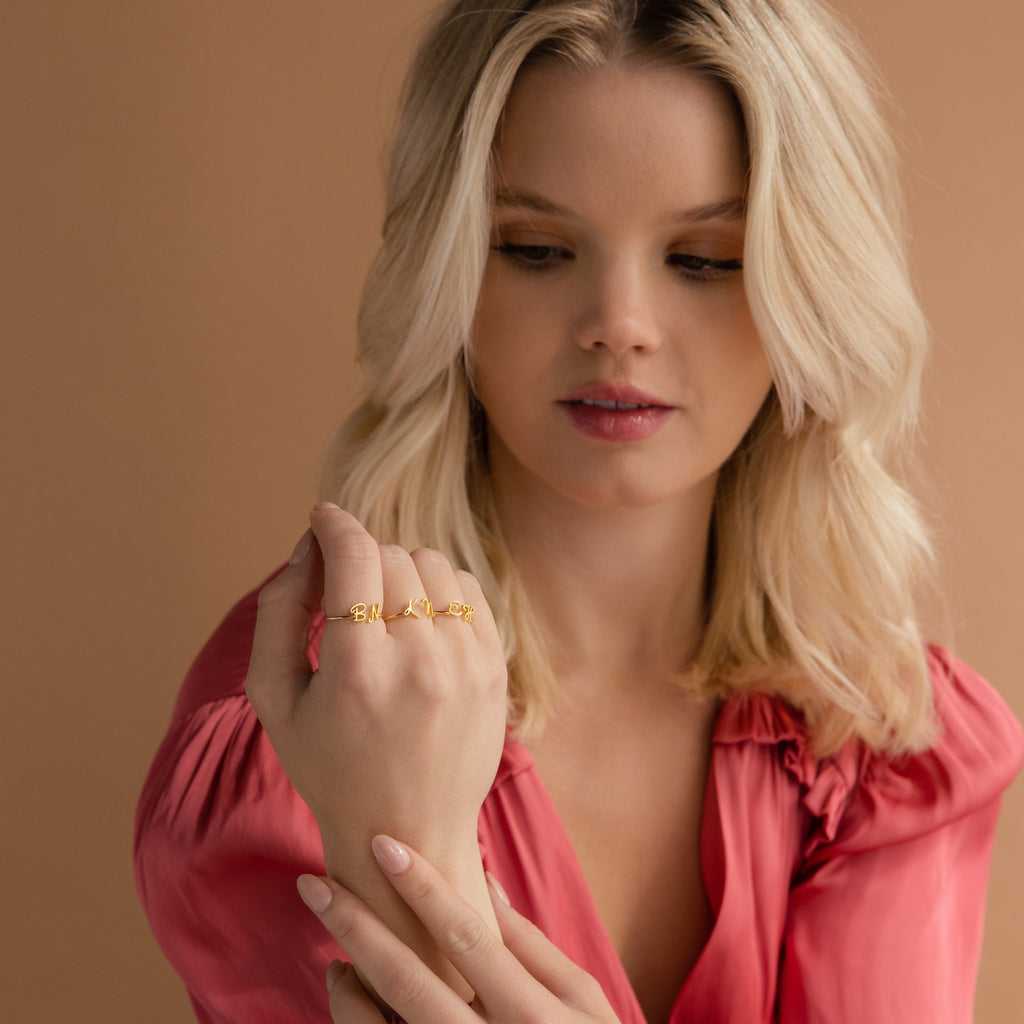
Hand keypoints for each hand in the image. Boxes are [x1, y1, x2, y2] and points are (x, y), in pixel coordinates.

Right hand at [246, 504, 508, 989]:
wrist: (409, 832)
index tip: (321, 517)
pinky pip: (469, 588)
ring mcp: (467, 663)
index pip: (353, 554)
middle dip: (359, 558)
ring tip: (381, 608)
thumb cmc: (330, 768)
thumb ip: (278, 613)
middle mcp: (421, 660)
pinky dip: (440, 588)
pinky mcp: (495, 668)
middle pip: (390, 555)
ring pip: (432, 564)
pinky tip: (419, 619)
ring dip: (400, 570)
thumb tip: (305, 548)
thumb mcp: (275, 699)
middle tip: (342, 589)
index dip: (332, 523)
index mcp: (359, 669)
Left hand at [297, 836, 621, 1023]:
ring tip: (336, 958)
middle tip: (314, 885)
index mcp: (532, 1011)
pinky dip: (358, 1023)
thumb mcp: (581, 998)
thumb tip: (483, 878)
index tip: (383, 844)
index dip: (422, 887)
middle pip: (409, 981)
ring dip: (348, 991)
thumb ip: (530, 943)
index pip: (466, 936)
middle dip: (357, 927)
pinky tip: (354, 999)